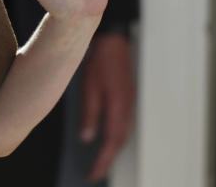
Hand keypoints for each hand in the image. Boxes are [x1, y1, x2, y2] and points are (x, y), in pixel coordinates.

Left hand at [79, 33, 134, 181]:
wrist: (113, 42)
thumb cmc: (100, 62)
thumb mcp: (89, 89)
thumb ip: (90, 115)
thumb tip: (87, 139)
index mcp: (119, 109)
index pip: (112, 143)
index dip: (103, 161)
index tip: (94, 174)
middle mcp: (127, 109)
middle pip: (119, 142)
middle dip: (107, 159)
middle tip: (96, 173)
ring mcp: (129, 103)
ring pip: (122, 134)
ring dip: (113, 149)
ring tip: (101, 161)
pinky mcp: (126, 98)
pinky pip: (123, 124)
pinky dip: (116, 136)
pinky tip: (107, 138)